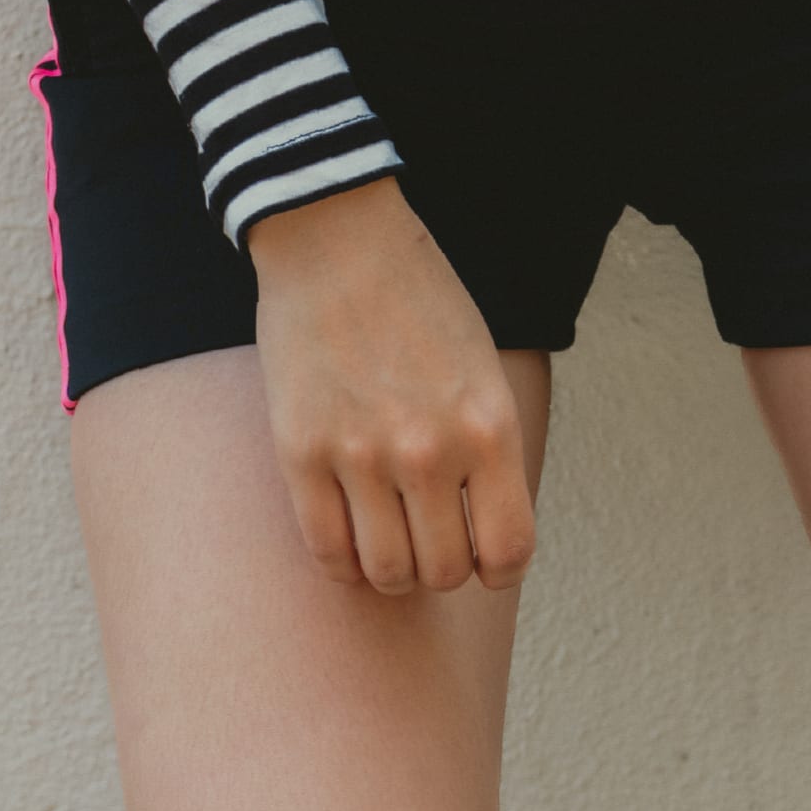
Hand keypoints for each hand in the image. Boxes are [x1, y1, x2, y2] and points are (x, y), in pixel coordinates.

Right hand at [248, 176, 536, 596]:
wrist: (335, 236)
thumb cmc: (416, 295)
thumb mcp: (481, 366)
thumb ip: (488, 448)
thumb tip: (484, 531)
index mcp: (488, 425)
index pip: (509, 551)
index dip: (497, 565)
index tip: (482, 551)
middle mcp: (431, 450)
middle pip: (445, 572)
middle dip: (441, 564)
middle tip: (427, 532)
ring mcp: (362, 455)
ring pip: (387, 574)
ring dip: (392, 568)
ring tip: (387, 533)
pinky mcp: (302, 453)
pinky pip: (327, 552)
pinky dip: (342, 560)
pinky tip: (347, 529)